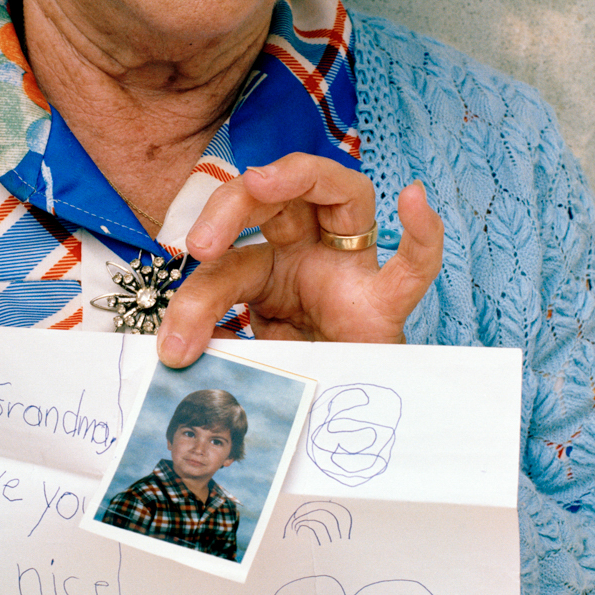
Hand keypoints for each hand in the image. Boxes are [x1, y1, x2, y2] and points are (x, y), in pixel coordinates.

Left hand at [156, 153, 442, 366]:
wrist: (338, 419)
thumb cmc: (294, 380)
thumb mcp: (245, 359)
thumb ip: (219, 347)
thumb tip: (175, 352)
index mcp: (269, 269)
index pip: (230, 262)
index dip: (196, 297)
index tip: (173, 342)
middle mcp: (310, 255)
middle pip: (275, 199)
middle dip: (230, 206)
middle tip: (199, 245)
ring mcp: (352, 272)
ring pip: (341, 193)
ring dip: (298, 175)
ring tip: (261, 180)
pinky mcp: (386, 305)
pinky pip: (413, 267)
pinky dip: (421, 234)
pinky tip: (414, 199)